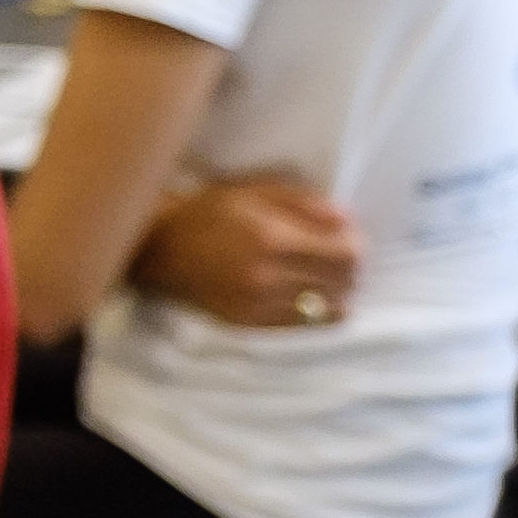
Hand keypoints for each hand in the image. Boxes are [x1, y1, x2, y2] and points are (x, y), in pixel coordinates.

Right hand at [131, 175, 363, 327]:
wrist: (160, 248)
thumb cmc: (209, 211)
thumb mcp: (256, 191)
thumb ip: (305, 204)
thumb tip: (347, 222)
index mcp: (273, 239)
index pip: (344, 256)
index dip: (356, 246)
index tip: (348, 238)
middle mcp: (268, 277)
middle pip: (341, 285)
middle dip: (349, 271)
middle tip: (337, 258)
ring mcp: (258, 305)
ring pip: (326, 312)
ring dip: (335, 295)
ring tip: (322, 278)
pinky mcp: (250, 324)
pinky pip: (302, 327)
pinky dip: (314, 313)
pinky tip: (306, 297)